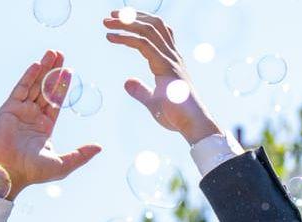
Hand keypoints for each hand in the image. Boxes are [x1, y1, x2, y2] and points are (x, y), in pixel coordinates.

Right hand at [0, 49, 102, 198]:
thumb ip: (81, 155)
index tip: (68, 71)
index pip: (55, 101)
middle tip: (61, 54)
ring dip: (43, 69)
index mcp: (44, 127)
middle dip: (53, 72)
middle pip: (45, 89)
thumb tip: (99, 147)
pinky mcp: (8, 109)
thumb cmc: (33, 172)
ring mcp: (20, 111)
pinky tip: (38, 65)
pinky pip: (20, 89)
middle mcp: (32, 117)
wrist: (7, 173)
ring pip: (34, 85)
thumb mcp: (62, 164)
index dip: (62, 86)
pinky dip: (29, 76)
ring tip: (52, 53)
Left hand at [103, 10, 223, 142]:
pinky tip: (112, 37)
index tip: (118, 22)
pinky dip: (126, 37)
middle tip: (110, 16)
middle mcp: (172, 56)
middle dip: (131, 17)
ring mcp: (171, 60)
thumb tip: (126, 82)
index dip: (137, 23)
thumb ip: (141, 91)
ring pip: (148, 30)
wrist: (193, 124)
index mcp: (171, 61)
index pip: (156, 32)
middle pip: (153, 25)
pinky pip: (144, 44)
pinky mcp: (166, 67)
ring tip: (108, 21)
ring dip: (126, 22)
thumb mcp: (153, 102)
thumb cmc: (178, 116)